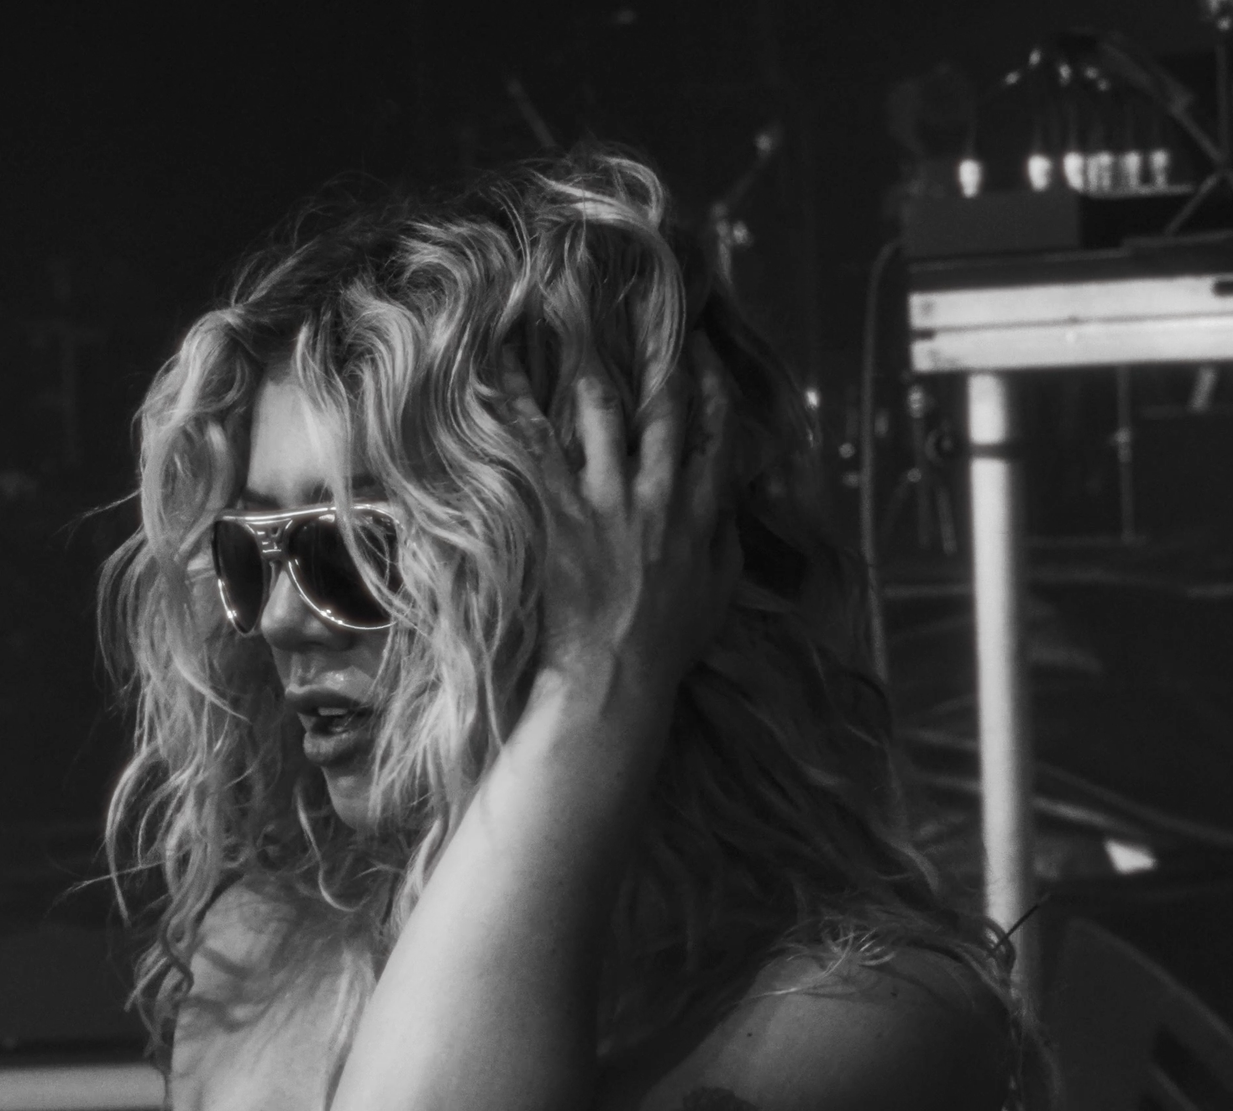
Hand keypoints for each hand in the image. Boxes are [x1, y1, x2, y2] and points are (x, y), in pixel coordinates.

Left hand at [508, 334, 739, 700]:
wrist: (614, 677)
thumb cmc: (666, 645)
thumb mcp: (718, 594)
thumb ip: (727, 542)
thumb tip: (732, 504)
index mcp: (701, 514)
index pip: (716, 433)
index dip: (712, 385)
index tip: (703, 348)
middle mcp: (658, 496)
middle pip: (665, 409)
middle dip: (660, 355)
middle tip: (649, 311)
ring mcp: (606, 501)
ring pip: (601, 413)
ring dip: (589, 362)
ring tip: (570, 320)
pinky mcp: (559, 512)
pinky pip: (536, 445)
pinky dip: (517, 402)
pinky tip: (500, 368)